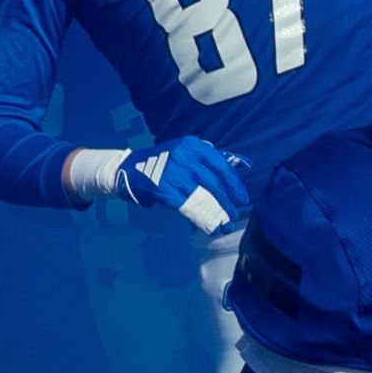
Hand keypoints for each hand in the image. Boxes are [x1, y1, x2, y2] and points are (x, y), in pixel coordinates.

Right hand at [122, 137, 252, 236]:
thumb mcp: (185, 152)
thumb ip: (207, 160)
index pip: (221, 165)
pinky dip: (200, 218)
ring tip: (225, 224)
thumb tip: (239, 170)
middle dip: (227, 201)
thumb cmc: (162, 161)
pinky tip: (208, 226)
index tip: (243, 198)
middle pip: (214, 183)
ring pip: (203, 197)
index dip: (234, 183)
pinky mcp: (165, 191)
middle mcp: (185, 157)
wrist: (129, 169)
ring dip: (216, 213)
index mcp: (193, 146)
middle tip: (235, 214)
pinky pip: (188, 207)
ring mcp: (174, 174)